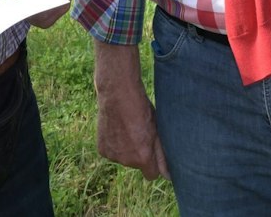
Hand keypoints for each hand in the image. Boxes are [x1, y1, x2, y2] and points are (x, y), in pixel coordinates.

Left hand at [5, 0, 72, 28]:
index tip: (23, 4)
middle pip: (51, 2)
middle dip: (34, 8)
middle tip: (20, 9)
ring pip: (51, 13)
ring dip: (35, 15)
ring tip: (24, 8)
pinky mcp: (64, 7)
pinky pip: (50, 20)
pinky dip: (38, 19)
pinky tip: (31, 13)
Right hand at [92, 41, 169, 179]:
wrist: (118, 94)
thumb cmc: (142, 110)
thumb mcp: (157, 130)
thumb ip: (162, 155)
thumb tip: (169, 175)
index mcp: (142, 157)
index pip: (152, 175)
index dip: (153, 164)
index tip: (153, 152)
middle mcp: (126, 161)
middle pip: (137, 165)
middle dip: (139, 153)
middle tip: (139, 133)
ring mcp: (112, 156)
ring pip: (123, 158)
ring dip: (126, 148)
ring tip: (127, 128)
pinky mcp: (102, 149)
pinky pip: (112, 152)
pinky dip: (114, 144)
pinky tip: (116, 128)